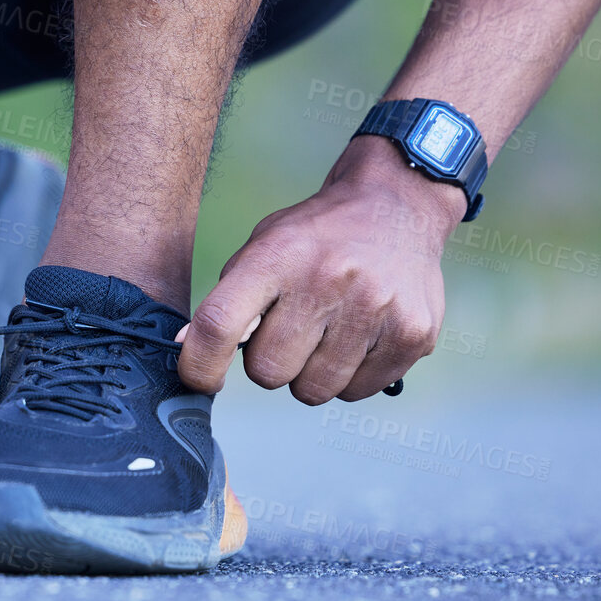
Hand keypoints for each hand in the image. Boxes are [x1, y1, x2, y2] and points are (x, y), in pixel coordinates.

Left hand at [177, 136, 461, 402]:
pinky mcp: (413, 335)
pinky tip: (358, 336)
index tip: (199, 378)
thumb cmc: (318, 237)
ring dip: (310, 374)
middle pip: (268, 372)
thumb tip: (186, 353)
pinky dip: (349, 377)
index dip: (199, 364)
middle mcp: (327, 281)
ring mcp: (376, 309)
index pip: (219, 324)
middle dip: (269, 363)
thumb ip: (228, 300)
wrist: (398, 207)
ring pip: (313, 390)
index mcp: (278, 255)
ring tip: (325, 333)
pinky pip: (356, 392)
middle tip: (289, 333)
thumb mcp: (264, 246)